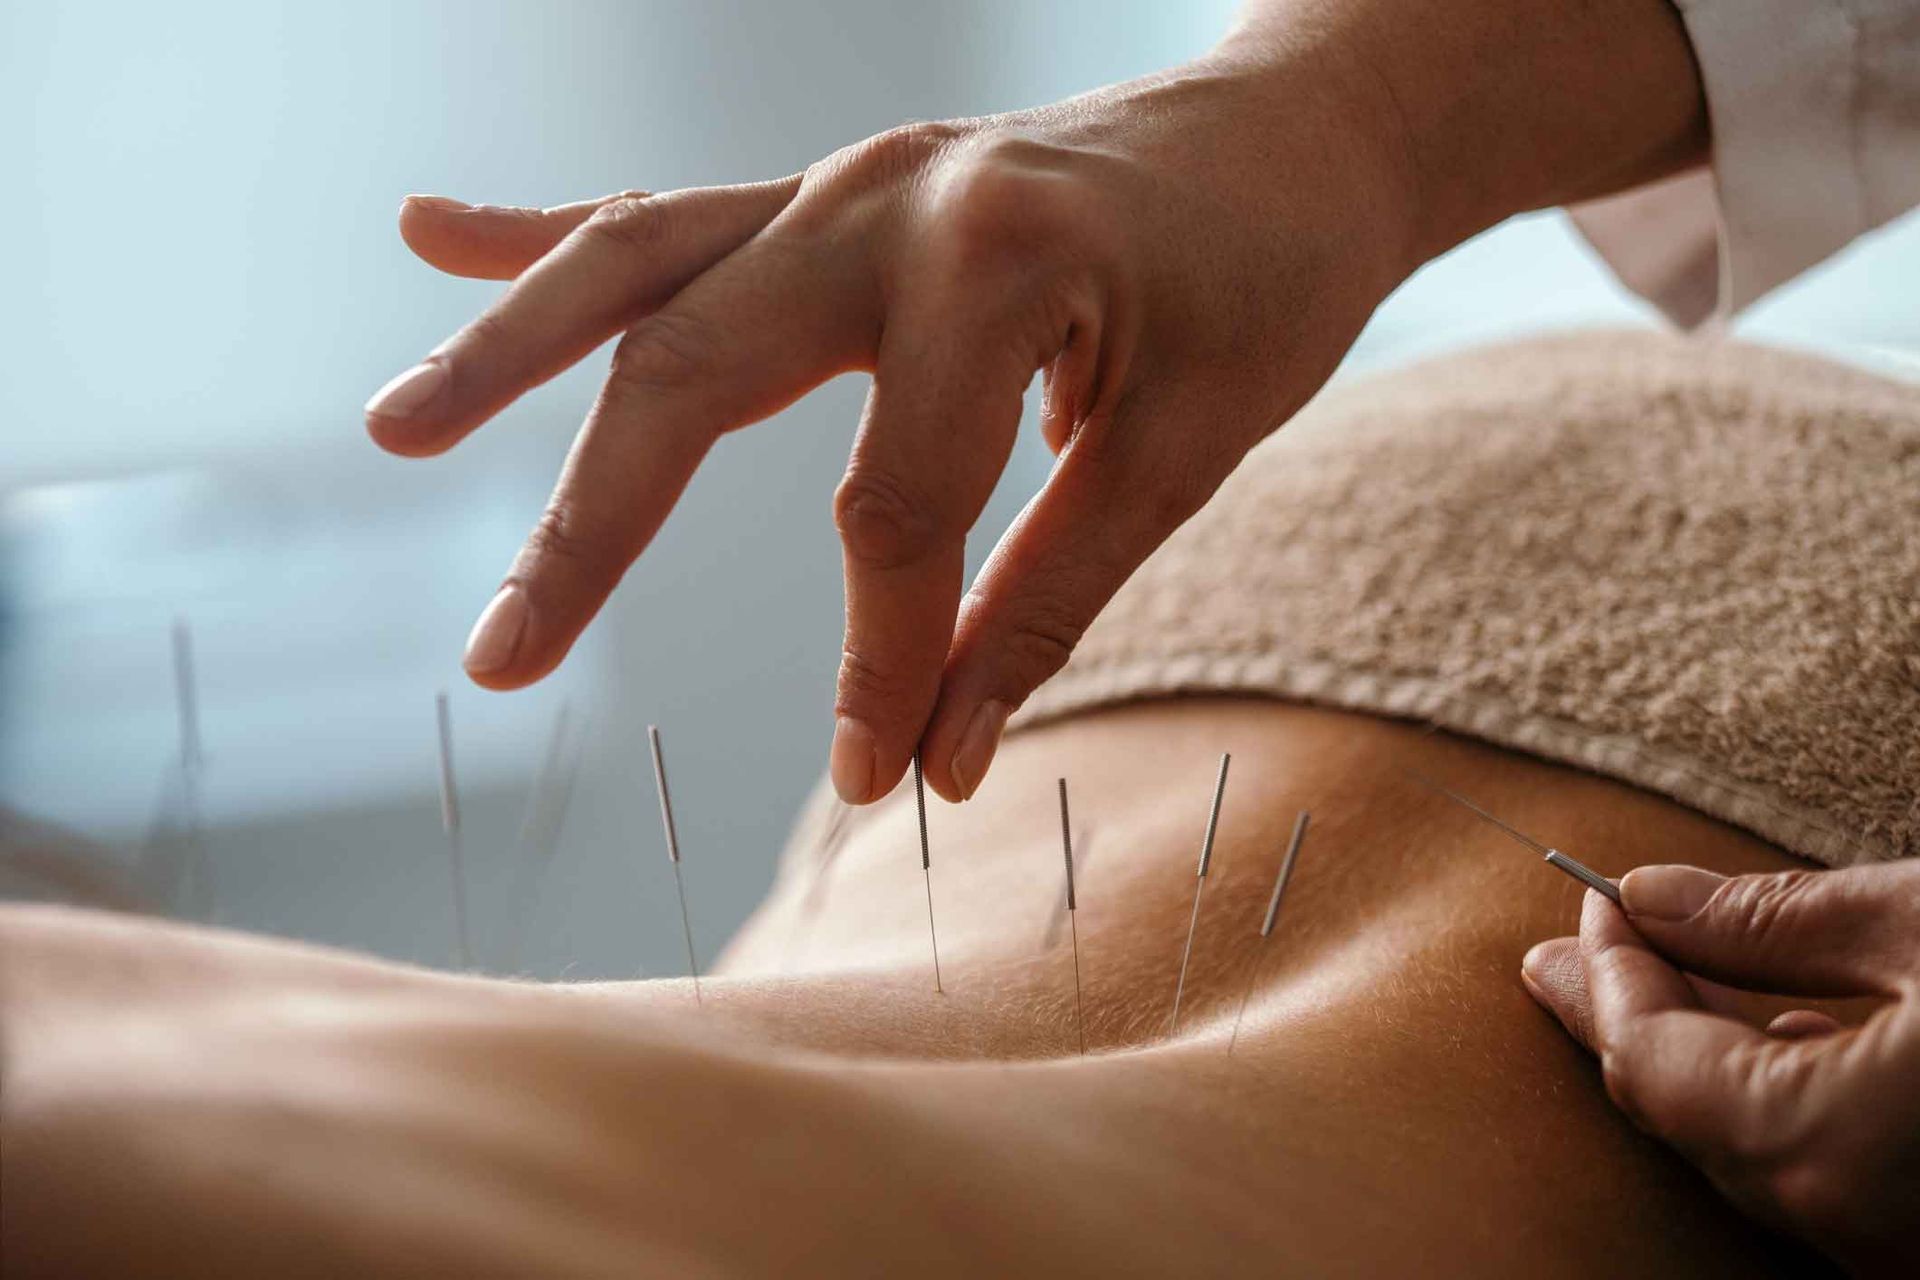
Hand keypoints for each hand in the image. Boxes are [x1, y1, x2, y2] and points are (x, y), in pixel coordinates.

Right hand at [365, 2, 1704, 805]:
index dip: (880, 660)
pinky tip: (434, 231)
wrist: (1303, 133)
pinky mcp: (837, 191)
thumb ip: (1048, 604)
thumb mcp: (1187, 448)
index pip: (890, 506)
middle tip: (498, 662)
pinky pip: (676, 215)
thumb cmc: (1269, 283)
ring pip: (643, 270)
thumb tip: (945, 761)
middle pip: (694, 374)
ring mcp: (848, 180)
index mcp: (994, 259)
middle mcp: (888, 198)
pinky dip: (553, 235)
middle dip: (592, 531)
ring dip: (508, 348)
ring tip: (394, 430)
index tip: (879, 780)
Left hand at [1522, 862, 1919, 1275]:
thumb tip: (1656, 898)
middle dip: (1635, 1016)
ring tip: (1675, 976)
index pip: (1651, 1057)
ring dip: (1706, 1061)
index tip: (1597, 899)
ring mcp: (1902, 1253)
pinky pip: (1828, 1185)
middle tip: (1590, 946)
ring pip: (1755, 1160)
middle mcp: (1852, 1229)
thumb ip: (1777, 919)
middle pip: (1688, 1119)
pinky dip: (1786, 1109)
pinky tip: (1796, 1041)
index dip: (1612, 969)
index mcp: (1824, 1148)